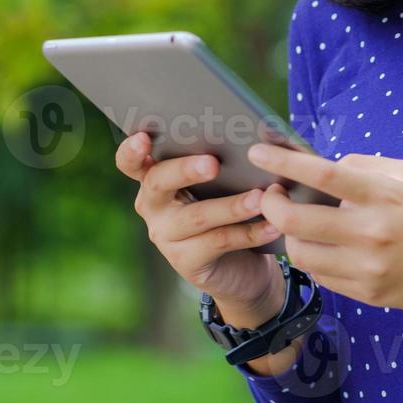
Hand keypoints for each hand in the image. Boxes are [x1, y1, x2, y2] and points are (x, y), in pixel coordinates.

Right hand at [114, 131, 283, 312]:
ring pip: (196, 216)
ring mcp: (165, 236)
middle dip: (185, 170)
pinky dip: (249, 232)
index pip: (130, 163)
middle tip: (213, 163)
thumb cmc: (229, 207)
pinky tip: (272, 226)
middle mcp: (152, 206)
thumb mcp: (220, 183)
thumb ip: (219, 160)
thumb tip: (250, 136)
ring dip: (230, 206)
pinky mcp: (185, 262)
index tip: (143, 138)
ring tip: (259, 197)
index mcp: (153, 178)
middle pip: (159, 183)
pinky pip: (219, 242)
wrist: (243, 266)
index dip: (131, 151)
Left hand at [247, 142, 402, 344]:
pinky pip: (320, 275)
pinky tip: (321, 245)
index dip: (283, 162)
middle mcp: (372, 233)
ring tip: (298, 221)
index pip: (321, 173)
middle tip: (270, 194)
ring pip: (300, 253)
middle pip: (295, 220)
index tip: (257, 152)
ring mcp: (367, 268)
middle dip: (271, 204)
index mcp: (383, 195)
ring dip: (289, 235)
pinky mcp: (367, 294)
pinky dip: (313, 257)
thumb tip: (320, 164)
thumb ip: (364, 166)